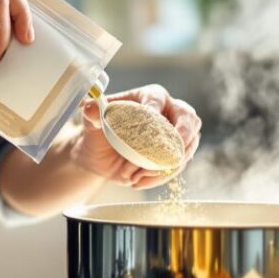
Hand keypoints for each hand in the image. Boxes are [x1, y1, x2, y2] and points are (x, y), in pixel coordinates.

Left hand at [73, 84, 201, 189]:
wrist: (100, 156)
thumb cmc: (98, 132)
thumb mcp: (91, 123)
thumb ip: (91, 114)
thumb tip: (90, 105)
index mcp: (150, 96)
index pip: (157, 100)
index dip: (154, 111)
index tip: (148, 124)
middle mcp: (168, 112)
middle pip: (188, 118)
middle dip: (183, 135)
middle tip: (172, 151)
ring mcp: (176, 135)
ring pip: (185, 147)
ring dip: (162, 164)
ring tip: (133, 173)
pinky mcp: (175, 156)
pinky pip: (177, 166)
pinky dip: (159, 177)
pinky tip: (138, 181)